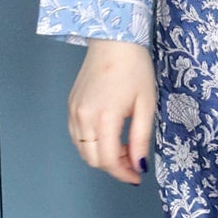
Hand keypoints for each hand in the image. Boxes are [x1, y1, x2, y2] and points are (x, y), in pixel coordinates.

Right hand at [66, 39, 155, 184]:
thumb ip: (140, 139)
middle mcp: (83, 117)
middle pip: (92, 159)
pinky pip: (77, 136)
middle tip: (133, 162)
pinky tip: (109, 136)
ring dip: (102, 156)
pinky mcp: (71, 106)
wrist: (113, 41)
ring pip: (83, 150)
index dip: (123, 174)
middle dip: (113, 167)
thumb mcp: (146, 105)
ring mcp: (74, 112)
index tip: (137, 177)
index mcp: (104, 117)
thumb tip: (139, 165)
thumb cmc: (134, 69)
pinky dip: (92, 144)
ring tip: (124, 148)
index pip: (108, 160)